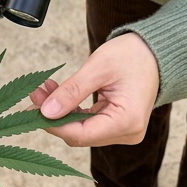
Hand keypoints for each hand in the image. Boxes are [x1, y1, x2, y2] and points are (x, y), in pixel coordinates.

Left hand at [29, 33, 159, 146]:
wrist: (155, 52)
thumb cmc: (131, 55)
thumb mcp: (98, 67)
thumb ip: (72, 91)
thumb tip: (45, 112)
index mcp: (127, 121)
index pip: (81, 134)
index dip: (53, 124)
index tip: (32, 108)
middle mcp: (128, 133)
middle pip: (80, 134)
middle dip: (54, 116)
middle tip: (35, 93)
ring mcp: (124, 132)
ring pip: (82, 130)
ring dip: (60, 113)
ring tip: (42, 90)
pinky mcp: (118, 126)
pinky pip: (89, 124)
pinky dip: (72, 111)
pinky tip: (56, 95)